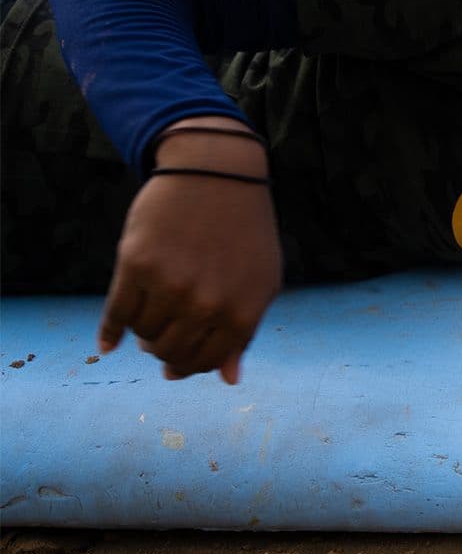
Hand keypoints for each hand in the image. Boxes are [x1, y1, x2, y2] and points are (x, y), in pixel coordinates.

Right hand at [97, 126, 282, 383]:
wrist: (216, 173)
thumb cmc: (243, 232)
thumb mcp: (260, 282)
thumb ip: (245, 332)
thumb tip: (229, 379)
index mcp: (243, 312)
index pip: (207, 362)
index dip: (190, 364)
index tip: (179, 359)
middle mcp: (207, 304)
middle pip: (170, 353)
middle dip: (164, 350)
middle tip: (162, 334)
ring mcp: (171, 285)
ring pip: (144, 335)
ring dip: (144, 333)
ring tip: (154, 314)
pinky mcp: (136, 265)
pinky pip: (116, 315)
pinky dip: (110, 334)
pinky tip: (108, 344)